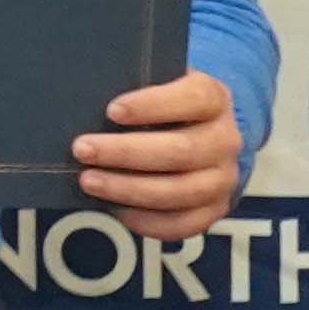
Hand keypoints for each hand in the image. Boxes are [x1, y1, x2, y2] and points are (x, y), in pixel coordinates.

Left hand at [72, 70, 245, 241]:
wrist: (201, 136)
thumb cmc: (162, 107)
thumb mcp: (155, 85)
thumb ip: (130, 86)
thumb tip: (83, 100)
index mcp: (214, 99)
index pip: (194, 98)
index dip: (153, 105)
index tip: (112, 110)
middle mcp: (225, 140)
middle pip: (181, 151)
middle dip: (125, 152)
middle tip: (83, 149)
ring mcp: (223, 178)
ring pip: (180, 191)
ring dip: (128, 188)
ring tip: (88, 180)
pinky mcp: (213, 209)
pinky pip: (182, 224)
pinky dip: (146, 220)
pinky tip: (113, 209)